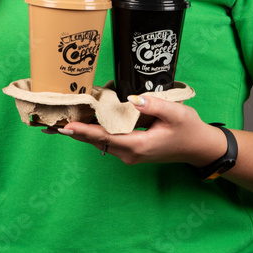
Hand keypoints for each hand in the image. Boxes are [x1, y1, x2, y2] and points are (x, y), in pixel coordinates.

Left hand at [52, 95, 227, 166]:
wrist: (198, 147)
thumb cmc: (189, 129)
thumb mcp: (176, 113)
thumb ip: (154, 104)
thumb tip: (131, 98)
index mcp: (138, 145)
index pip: (105, 137)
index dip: (84, 131)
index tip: (65, 126)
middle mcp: (130, 153)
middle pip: (97, 140)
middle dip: (77, 130)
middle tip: (54, 121)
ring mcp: (130, 154)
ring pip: (101, 141)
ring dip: (85, 130)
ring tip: (64, 119)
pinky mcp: (131, 150)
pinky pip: (109, 140)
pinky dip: (97, 130)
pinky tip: (89, 119)